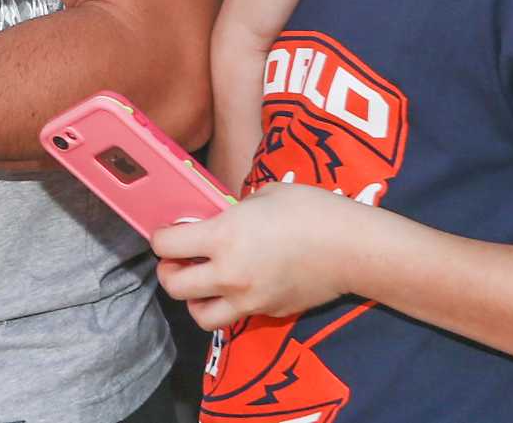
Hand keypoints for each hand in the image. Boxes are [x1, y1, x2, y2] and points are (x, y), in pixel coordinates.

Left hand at [151, 183, 369, 329]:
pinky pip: (236, 315)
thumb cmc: (310, 209)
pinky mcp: (268, 313)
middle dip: (169, 271)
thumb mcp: (262, 196)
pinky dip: (230, 303)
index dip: (160, 237)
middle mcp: (229, 274)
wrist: (352, 247)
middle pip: (174, 286)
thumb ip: (232, 212)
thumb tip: (217, 221)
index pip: (165, 245)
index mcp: (222, 237)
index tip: (167, 232)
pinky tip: (242, 283)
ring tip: (204, 282)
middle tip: (178, 259)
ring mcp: (249, 300)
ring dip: (194, 299)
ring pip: (200, 315)